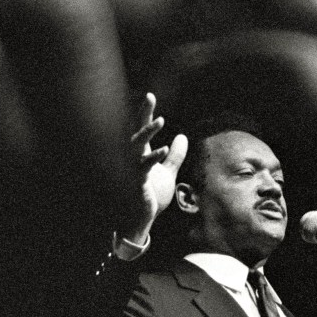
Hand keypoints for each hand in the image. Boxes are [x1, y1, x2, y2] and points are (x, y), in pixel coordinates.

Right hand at [120, 92, 188, 244]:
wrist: (143, 220)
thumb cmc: (151, 196)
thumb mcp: (168, 173)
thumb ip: (175, 156)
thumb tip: (182, 136)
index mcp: (141, 154)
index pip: (142, 128)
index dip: (146, 112)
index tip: (150, 95)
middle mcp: (134, 159)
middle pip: (137, 131)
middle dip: (143, 115)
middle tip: (148, 97)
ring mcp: (134, 170)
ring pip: (136, 147)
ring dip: (147, 133)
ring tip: (160, 121)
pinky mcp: (137, 183)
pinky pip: (143, 168)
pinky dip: (152, 157)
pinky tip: (163, 148)